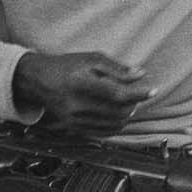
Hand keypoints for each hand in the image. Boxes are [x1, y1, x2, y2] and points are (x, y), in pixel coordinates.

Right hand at [12, 52, 152, 134]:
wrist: (37, 81)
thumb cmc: (66, 66)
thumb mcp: (92, 59)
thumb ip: (118, 69)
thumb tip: (142, 74)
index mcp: (80, 82)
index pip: (116, 93)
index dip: (138, 93)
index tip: (153, 90)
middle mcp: (75, 103)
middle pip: (118, 111)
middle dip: (134, 103)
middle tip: (135, 94)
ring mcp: (74, 119)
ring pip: (114, 123)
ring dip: (126, 114)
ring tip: (125, 102)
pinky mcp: (74, 128)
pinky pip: (104, 132)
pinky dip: (116, 124)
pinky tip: (117, 113)